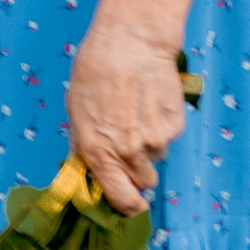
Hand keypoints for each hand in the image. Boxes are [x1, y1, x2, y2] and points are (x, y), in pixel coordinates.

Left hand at [65, 20, 184, 213]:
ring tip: (136, 112)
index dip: (127, 206)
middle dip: (138, 170)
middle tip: (130, 143)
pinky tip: (149, 101)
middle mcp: (126, 151)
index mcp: (96, 150)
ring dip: (149, 144)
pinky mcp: (174, 126)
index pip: (119, 198)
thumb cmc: (94, 72)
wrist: (130, 43)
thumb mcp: (76, 110)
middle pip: (144, 180)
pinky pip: (168, 136)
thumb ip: (83, 144)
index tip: (131, 205)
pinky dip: (161, 125)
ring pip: (156, 156)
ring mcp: (154, 140)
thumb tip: (85, 168)